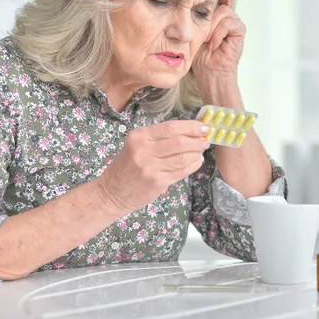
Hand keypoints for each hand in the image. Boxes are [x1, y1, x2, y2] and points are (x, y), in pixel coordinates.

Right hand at [95, 120, 209, 214]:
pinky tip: (196, 161)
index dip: (191, 126)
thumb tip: (190, 130)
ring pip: (183, 157)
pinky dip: (193, 165)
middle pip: (180, 142)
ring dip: (197, 153)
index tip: (204, 126)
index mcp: (139, 136)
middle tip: (206, 140)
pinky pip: (182, 171)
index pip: (171, 127)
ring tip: (201, 150)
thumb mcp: (137, 145)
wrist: (112, 191)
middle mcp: (143, 150)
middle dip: (198, 140)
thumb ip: (160, 137)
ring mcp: (150, 167)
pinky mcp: (157, 182)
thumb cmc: (128, 166)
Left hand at [192, 0, 245, 81]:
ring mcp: (234, 23)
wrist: (210, 73)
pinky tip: (213, 43)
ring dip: (212, 23)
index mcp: (215, 14)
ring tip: (206, 37)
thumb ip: (192, 14)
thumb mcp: (191, 30)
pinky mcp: (239, 31)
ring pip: (225, 10)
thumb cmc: (198, 54)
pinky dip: (219, 31)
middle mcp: (226, 16)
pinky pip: (230, 22)